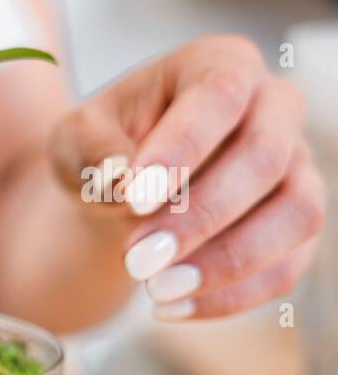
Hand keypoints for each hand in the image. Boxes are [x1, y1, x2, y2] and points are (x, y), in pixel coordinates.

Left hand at [50, 34, 323, 319]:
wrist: (123, 191)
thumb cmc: (103, 149)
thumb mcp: (76, 139)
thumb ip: (94, 150)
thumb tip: (122, 179)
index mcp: (221, 65)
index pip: (219, 95)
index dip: (183, 147)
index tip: (134, 196)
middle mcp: (274, 107)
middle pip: (265, 157)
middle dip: (200, 216)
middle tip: (136, 260)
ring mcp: (296, 166)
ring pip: (297, 213)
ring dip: (228, 260)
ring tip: (156, 291)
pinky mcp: (293, 224)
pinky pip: (288, 265)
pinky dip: (233, 295)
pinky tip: (174, 309)